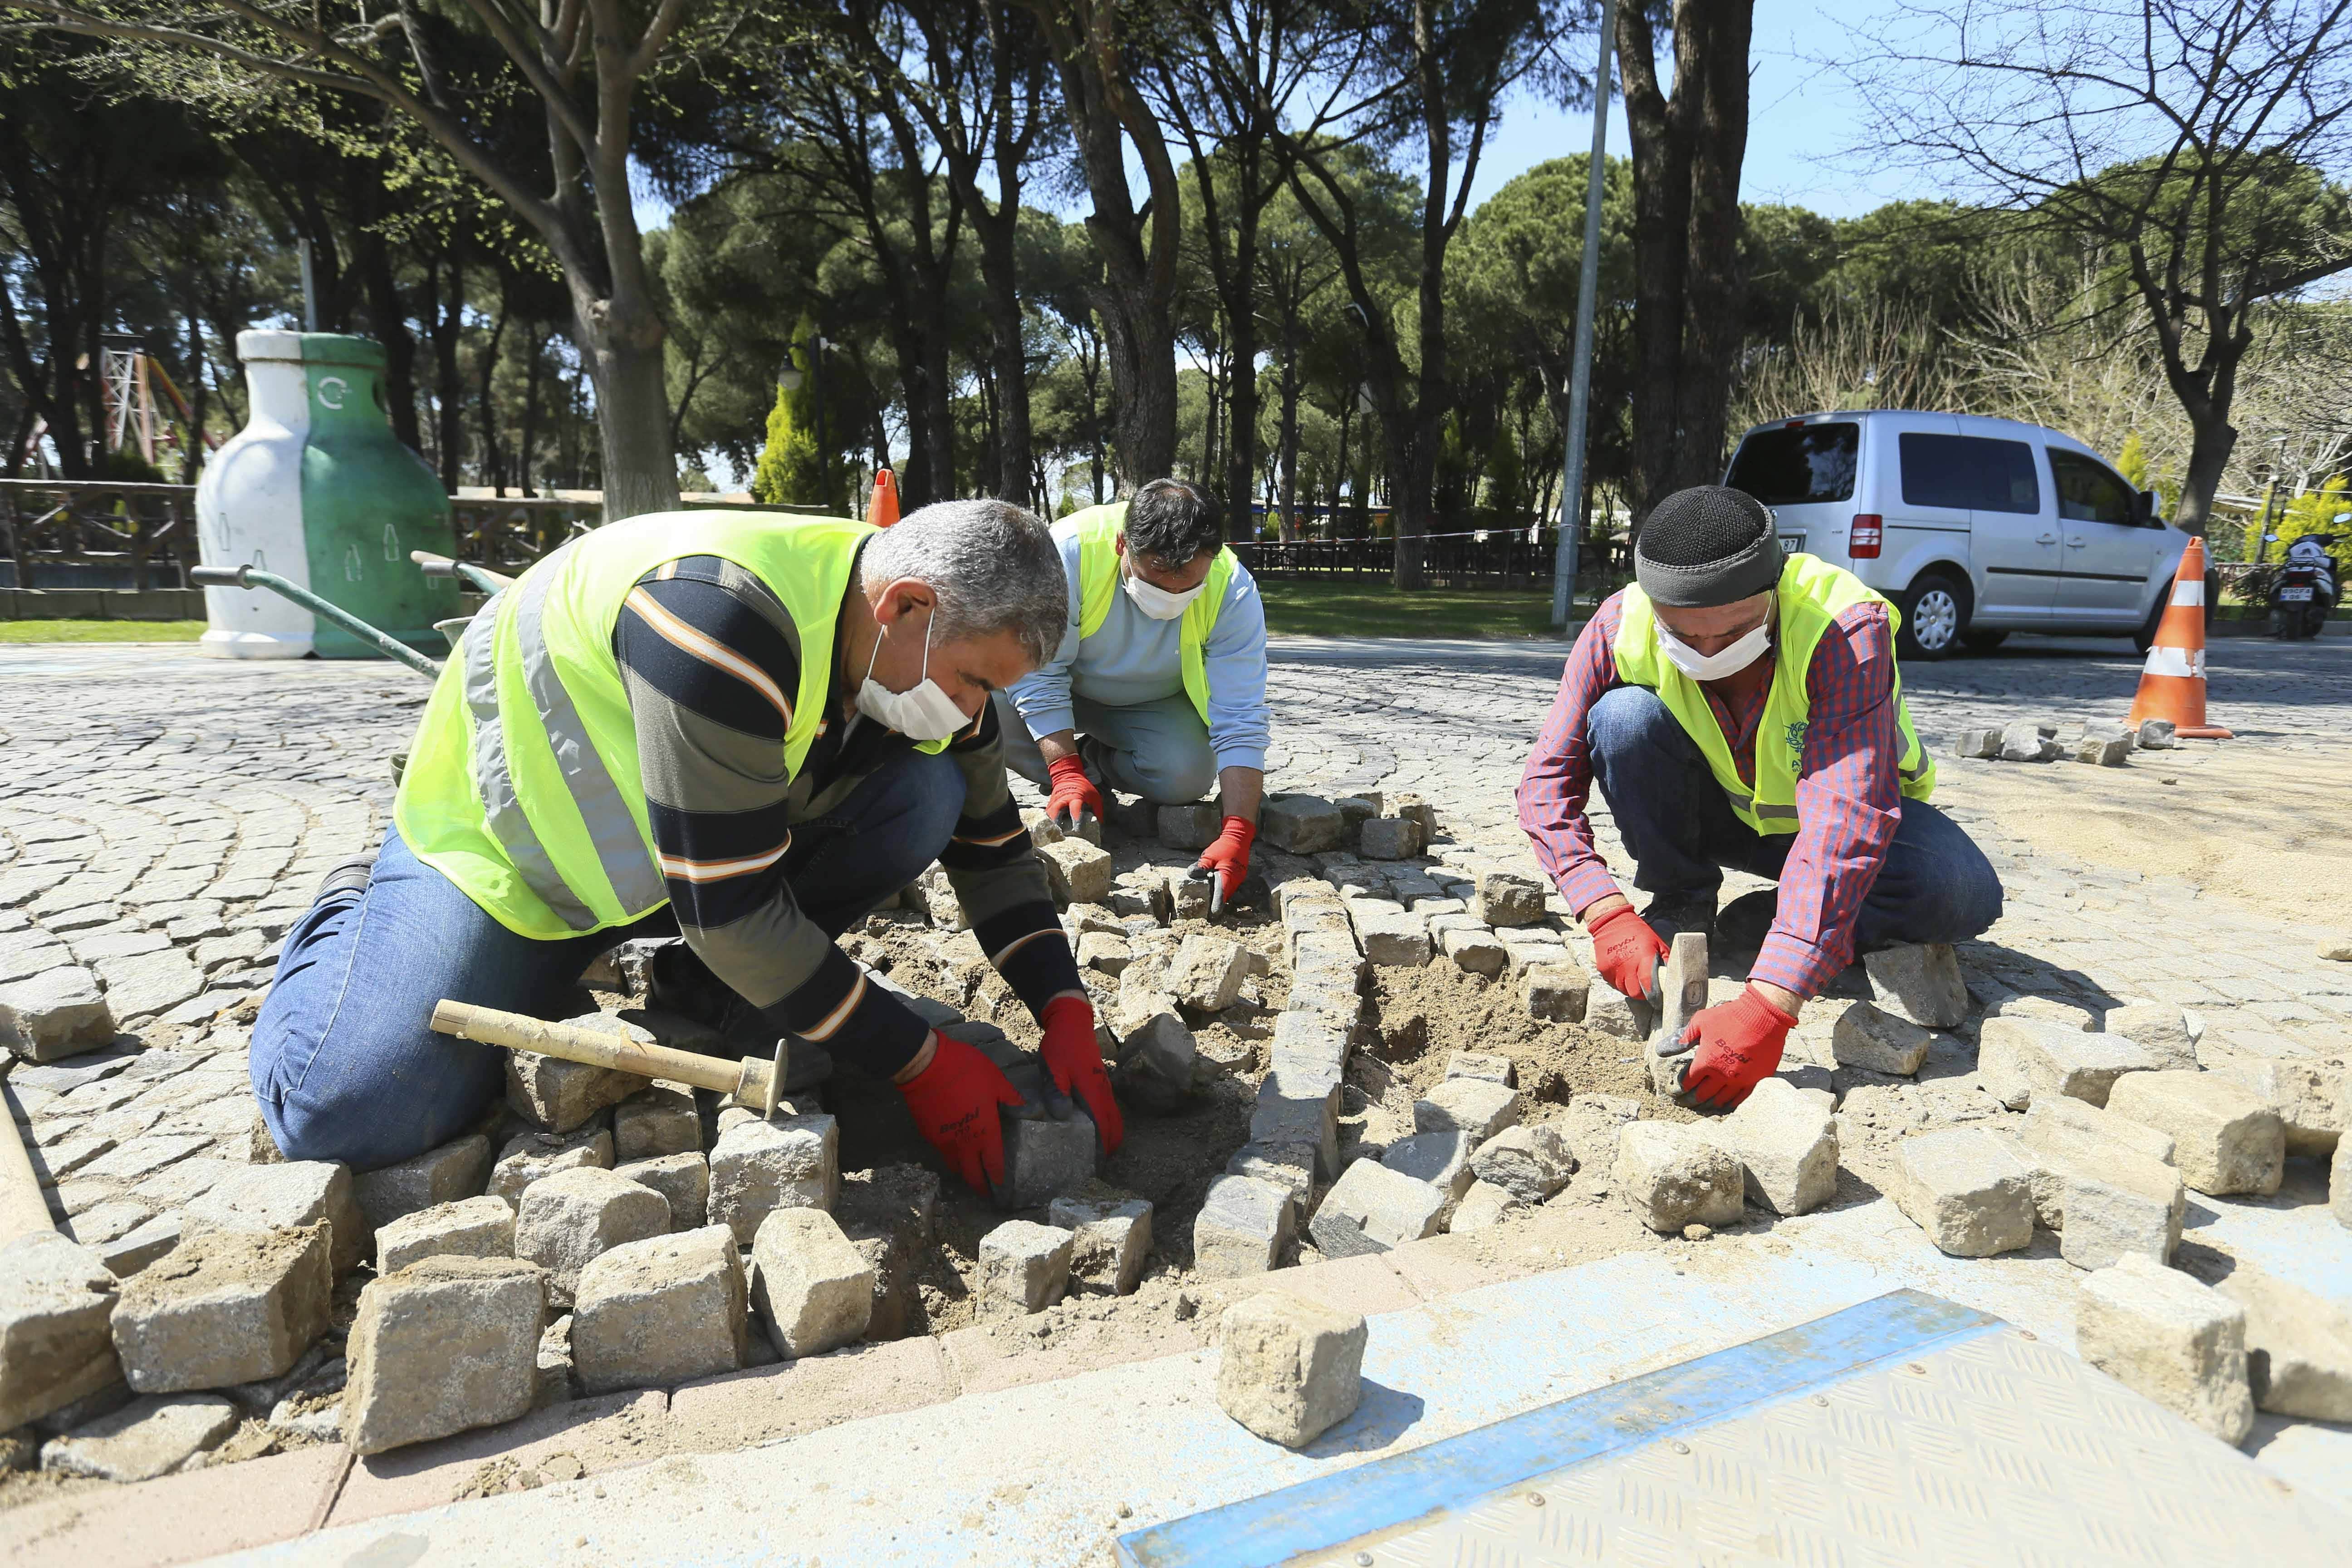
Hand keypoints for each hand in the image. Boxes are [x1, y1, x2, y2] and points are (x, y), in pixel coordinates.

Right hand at [895, 1031, 1024, 1192]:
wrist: (927, 1067)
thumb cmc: (966, 1071)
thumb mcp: (996, 1080)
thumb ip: (1010, 1097)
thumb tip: (1026, 1107)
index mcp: (985, 1131)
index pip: (993, 1163)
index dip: (997, 1177)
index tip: (1000, 1185)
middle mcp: (965, 1143)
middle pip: (972, 1175)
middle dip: (979, 1186)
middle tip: (984, 1193)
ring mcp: (944, 1141)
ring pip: (954, 1166)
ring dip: (963, 1171)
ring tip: (968, 1172)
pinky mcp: (928, 1134)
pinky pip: (941, 1151)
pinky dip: (948, 1154)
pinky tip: (951, 1149)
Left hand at [1039, 993, 1122, 1153]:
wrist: (1072, 1022)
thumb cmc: (1061, 1046)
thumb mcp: (1053, 1068)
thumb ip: (1056, 1091)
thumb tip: (1063, 1117)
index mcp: (1093, 1092)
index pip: (1105, 1127)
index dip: (1103, 1149)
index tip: (1097, 1167)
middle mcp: (1103, 1092)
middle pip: (1116, 1127)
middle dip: (1110, 1147)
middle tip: (1095, 1165)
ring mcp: (1104, 1088)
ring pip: (1114, 1119)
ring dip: (1109, 1136)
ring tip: (1092, 1153)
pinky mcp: (1101, 1084)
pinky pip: (1109, 1110)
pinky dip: (1106, 1124)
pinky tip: (1090, 1130)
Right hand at [1044, 755, 1104, 832]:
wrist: (1068, 775)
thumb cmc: (1083, 787)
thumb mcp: (1094, 796)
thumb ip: (1097, 810)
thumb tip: (1100, 824)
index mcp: (1075, 796)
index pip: (1075, 808)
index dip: (1076, 818)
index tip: (1077, 829)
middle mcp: (1062, 799)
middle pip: (1055, 811)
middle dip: (1056, 823)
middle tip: (1058, 835)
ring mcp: (1054, 801)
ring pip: (1049, 814)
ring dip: (1050, 824)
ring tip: (1052, 836)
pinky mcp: (1050, 804)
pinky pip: (1047, 814)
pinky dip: (1048, 822)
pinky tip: (1049, 831)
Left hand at [1192, 816, 1255, 911]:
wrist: (1238, 837)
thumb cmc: (1223, 846)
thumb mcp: (1209, 855)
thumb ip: (1201, 866)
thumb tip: (1191, 874)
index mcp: (1227, 875)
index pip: (1222, 893)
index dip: (1217, 904)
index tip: (1213, 914)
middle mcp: (1235, 879)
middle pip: (1225, 895)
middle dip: (1217, 903)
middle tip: (1208, 911)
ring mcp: (1239, 878)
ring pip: (1228, 891)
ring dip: (1221, 896)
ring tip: (1210, 902)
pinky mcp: (1239, 875)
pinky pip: (1230, 886)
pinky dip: (1223, 889)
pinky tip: (1215, 889)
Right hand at [1587, 901, 1668, 999]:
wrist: (1612, 921)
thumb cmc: (1638, 932)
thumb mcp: (1657, 942)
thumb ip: (1665, 959)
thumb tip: (1673, 975)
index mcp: (1643, 957)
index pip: (1648, 983)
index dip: (1653, 993)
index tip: (1657, 995)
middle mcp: (1627, 964)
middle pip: (1634, 992)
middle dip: (1641, 993)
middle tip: (1645, 989)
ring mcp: (1613, 967)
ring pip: (1623, 989)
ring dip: (1630, 988)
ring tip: (1634, 980)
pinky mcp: (1603, 969)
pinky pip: (1613, 983)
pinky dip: (1619, 982)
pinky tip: (1623, 974)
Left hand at [1675, 985, 1799, 1110]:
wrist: (1762, 1018)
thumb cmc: (1730, 1017)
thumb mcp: (1701, 1021)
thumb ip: (1686, 1036)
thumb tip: (1671, 1046)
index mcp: (1705, 1062)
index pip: (1689, 1081)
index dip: (1682, 1087)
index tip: (1678, 1090)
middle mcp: (1721, 1075)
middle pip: (1703, 1094)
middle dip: (1693, 1100)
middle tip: (1688, 1103)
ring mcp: (1739, 1080)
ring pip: (1722, 1099)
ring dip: (1711, 1104)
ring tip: (1705, 1107)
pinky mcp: (1755, 1080)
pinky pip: (1742, 1098)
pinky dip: (1732, 1103)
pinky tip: (1727, 1105)